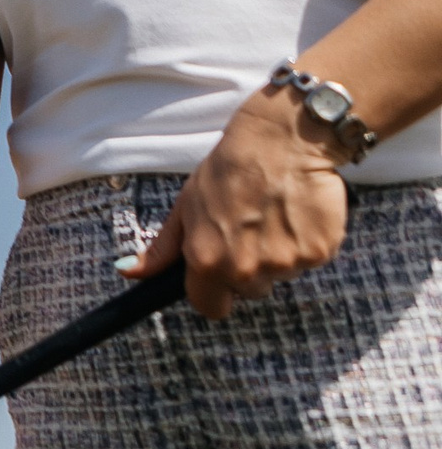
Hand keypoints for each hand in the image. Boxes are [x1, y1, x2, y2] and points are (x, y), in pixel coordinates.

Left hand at [124, 88, 350, 317]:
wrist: (280, 141)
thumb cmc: (226, 171)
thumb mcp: (184, 207)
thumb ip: (161, 249)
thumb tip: (128, 272)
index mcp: (208, 261)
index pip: (210, 307)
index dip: (213, 291)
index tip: (218, 274)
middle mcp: (246, 269)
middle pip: (249, 291)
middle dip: (248, 268)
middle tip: (248, 228)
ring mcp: (286, 263)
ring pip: (281, 274)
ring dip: (278, 253)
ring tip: (272, 214)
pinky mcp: (319, 252)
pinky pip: (310, 259)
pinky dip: (305, 242)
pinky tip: (296, 212)